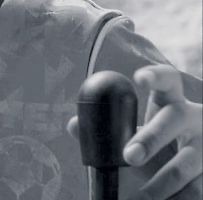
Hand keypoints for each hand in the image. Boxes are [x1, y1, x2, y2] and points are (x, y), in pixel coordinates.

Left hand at [69, 65, 201, 198]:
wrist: (198, 160)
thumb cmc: (159, 139)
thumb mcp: (138, 128)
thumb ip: (109, 126)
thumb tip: (74, 125)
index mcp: (172, 101)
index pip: (168, 80)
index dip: (155, 76)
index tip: (138, 79)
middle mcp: (193, 118)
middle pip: (173, 120)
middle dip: (150, 138)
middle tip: (129, 156)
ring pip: (188, 161)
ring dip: (163, 181)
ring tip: (145, 196)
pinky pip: (198, 188)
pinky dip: (180, 198)